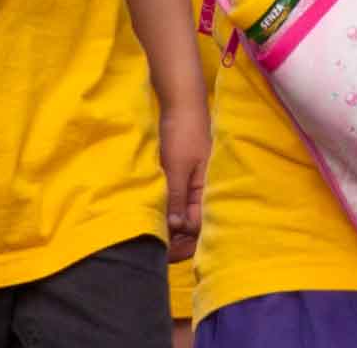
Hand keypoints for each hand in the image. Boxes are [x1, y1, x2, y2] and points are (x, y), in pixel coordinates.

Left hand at [159, 99, 209, 244]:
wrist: (180, 103)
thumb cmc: (182, 133)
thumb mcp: (178, 166)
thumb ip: (176, 197)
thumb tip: (174, 228)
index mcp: (206, 189)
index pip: (199, 225)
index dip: (184, 242)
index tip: (165, 253)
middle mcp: (199, 190)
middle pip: (191, 223)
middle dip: (176, 239)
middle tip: (154, 249)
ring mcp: (189, 182)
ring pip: (180, 213)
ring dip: (169, 226)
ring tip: (151, 235)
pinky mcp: (178, 175)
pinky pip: (174, 200)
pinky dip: (165, 210)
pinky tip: (152, 216)